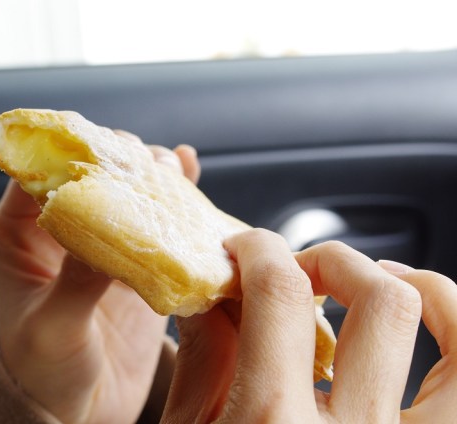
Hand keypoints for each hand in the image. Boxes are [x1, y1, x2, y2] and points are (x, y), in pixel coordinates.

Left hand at [0, 133, 198, 423]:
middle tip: (147, 162)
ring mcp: (102, 241)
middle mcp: (62, 228)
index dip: (70, 152)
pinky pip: (154, 219)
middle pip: (90, 170)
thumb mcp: (50, 329)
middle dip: (119, 159)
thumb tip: (112, 236)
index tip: (104, 148)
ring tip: (172, 168)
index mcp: (20, 233)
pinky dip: (173, 195)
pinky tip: (189, 169)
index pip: (38, 172)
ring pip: (126, 187)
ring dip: (150, 173)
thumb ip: (76, 282)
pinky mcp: (135, 260)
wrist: (75, 407)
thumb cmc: (40, 370)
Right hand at [164, 229, 456, 422]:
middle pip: (383, 301)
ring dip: (424, 290)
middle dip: (338, 261)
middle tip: (303, 269)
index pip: (281, 295)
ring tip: (385, 282)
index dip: (262, 249)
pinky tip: (423, 331)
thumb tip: (212, 294)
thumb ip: (203, 363)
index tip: (249, 249)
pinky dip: (456, 338)